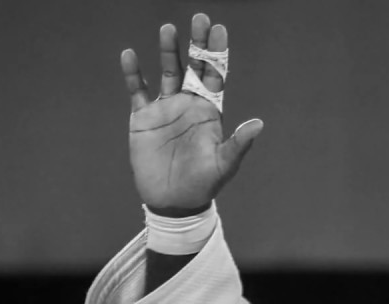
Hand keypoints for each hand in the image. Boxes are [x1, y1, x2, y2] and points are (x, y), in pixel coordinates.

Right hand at [121, 14, 262, 212]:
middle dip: (196, 44)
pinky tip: (130, 55)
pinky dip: (133, 74)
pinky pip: (138, 91)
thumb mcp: (224, 165)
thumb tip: (258, 124)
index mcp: (210, 112)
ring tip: (169, 29)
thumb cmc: (204, 184)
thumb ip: (239, 143)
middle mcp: (189, 104)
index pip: (215, 76)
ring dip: (168, 52)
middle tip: (199, 18)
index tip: (218, 30)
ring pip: (166, 73)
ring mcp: (166, 109)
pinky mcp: (143, 118)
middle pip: (192, 67)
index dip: (217, 53)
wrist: (173, 201)